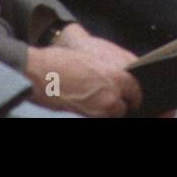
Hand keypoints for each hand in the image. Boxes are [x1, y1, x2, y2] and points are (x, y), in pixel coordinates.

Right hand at [24, 29, 142, 116]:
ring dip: (107, 111)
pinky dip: (95, 113)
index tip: (132, 98)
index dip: (134, 94)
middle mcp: (110, 94)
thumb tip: (117, 80)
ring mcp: (98, 108)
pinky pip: (97, 117)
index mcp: (116, 76)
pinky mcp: (85, 116)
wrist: (40, 72)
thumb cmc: (63, 61)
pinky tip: (86, 105)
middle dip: (120, 104)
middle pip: (124, 107)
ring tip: (96, 102)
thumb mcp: (91, 59)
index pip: (136, 90)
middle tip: (113, 101)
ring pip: (111, 114)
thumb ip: (108, 71)